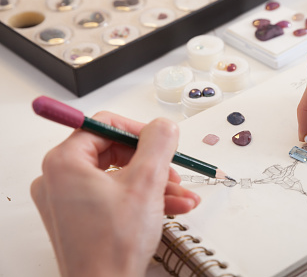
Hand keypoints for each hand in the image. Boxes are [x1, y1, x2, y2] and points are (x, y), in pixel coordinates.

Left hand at [31, 112, 200, 276]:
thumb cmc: (113, 246)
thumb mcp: (146, 183)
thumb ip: (158, 144)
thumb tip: (163, 126)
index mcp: (64, 163)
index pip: (104, 125)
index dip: (139, 131)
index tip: (161, 140)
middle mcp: (60, 179)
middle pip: (115, 151)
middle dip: (152, 163)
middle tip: (173, 171)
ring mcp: (69, 200)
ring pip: (120, 175)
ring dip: (155, 183)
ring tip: (181, 195)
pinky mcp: (81, 216)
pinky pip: (116, 195)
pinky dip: (144, 198)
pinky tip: (173, 206)